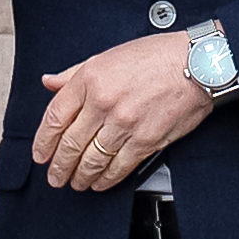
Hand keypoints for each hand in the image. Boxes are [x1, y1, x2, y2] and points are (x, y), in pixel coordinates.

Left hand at [33, 32, 214, 191]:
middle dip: (59, 166)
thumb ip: (74, 73)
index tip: (40, 154)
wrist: (198, 65)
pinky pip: (119, 167)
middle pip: (70, 144)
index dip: (43, 141)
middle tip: (55, 176)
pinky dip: (106, 179)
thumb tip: (50, 83)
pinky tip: (99, 183)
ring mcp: (124, 124)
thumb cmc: (158, 56)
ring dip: (80, 176)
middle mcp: (104, 103)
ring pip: (92, 160)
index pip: (54, 117)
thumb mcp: (107, 56)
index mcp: (90, 79)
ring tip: (76, 182)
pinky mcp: (146, 140)